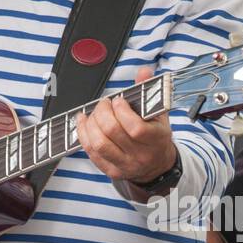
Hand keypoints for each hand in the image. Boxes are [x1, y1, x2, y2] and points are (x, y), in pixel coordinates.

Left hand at [75, 66, 174, 185]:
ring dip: (90, 124)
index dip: (122, 111)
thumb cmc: (156, 137)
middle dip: (102, 112)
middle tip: (103, 104)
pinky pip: (91, 153)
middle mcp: (140, 155)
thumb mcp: (158, 114)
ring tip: (92, 113)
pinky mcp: (111, 170)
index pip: (136, 128)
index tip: (118, 101)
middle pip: (112, 132)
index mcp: (156, 139)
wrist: (157, 165)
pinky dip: (83, 135)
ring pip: (99, 144)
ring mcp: (125, 165)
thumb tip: (143, 71)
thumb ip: (149, 91)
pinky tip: (83, 123)